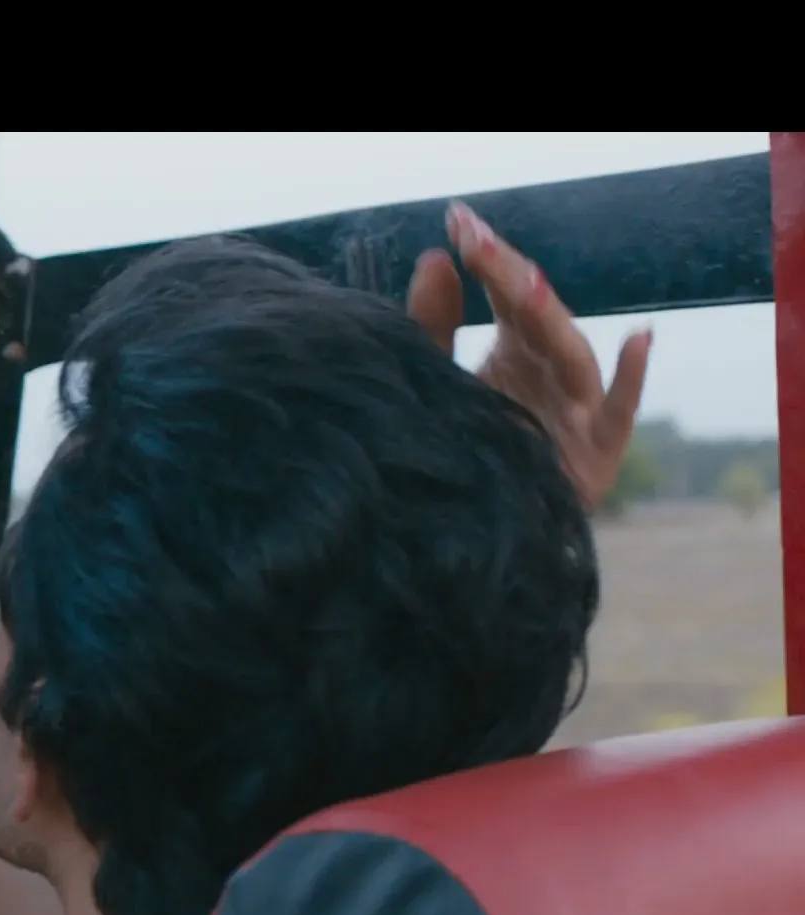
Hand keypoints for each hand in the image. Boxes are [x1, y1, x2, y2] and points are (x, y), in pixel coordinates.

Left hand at [406, 200, 653, 510]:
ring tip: (528, 284)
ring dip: (552, 319)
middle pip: (538, 316)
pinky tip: (640, 340)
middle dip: (510, 275)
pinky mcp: (596, 454)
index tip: (458, 222)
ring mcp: (578, 410)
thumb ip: (432, 326)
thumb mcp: (441, 381)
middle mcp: (552, 372)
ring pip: (571, 356)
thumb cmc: (469, 450)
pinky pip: (619, 411)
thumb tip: (433, 258)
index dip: (487, 258)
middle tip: (478, 241)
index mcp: (519, 350)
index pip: (508, 295)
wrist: (479, 534)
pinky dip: (632, 377)